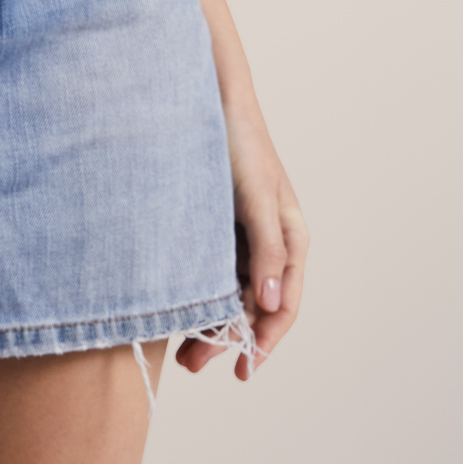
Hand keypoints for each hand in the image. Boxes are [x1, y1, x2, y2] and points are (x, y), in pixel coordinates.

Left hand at [179, 97, 306, 379]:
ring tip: (179, 351)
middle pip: (252, 304)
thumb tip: (272, 304)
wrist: (201, 93)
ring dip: (208, 320)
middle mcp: (266, 241)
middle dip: (227, 337)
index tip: (243, 370)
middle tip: (193, 364)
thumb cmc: (238, 140)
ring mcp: (237, 233)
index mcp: (290, 237)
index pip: (284, 303)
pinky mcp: (209, 223)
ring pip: (226, 290)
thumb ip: (266, 248)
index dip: (266, 340)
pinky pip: (206, 269)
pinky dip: (195, 292)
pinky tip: (173, 309)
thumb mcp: (255, 195)